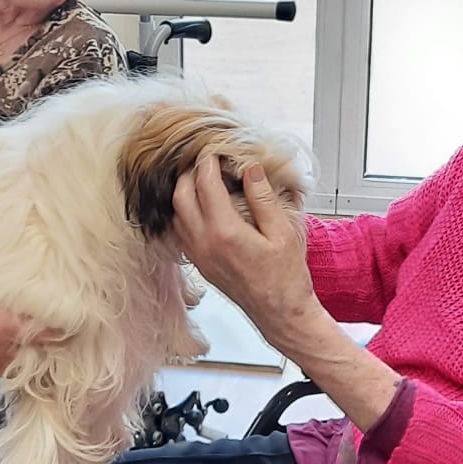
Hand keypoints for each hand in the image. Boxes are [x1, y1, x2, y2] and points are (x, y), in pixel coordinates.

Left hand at [171, 153, 316, 352]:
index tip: (218, 149)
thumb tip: (249, 167)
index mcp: (225, 232)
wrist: (281, 314)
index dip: (209, 161)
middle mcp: (204, 243)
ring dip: (185, 192)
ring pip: (175, 213)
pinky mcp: (199, 264)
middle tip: (209, 161)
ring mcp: (199, 255)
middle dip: (191, 172)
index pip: (205, 183)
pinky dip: (185, 212)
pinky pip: (181, 230)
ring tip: (206, 180)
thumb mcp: (283, 231)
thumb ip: (263, 197)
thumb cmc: (287, 276)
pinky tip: (204, 205)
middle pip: (180, 195)